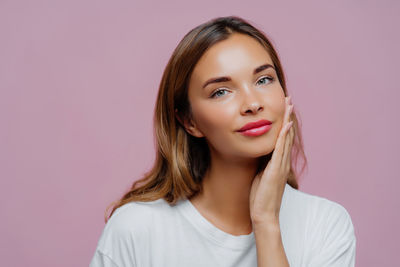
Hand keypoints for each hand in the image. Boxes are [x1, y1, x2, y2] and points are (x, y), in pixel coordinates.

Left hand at [249, 95, 294, 223]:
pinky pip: (280, 150)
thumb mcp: (261, 174)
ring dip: (287, 121)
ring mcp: (280, 165)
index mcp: (278, 163)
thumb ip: (263, 163)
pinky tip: (286, 125)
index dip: (284, 123)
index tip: (283, 108)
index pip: (283, 139)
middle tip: (289, 100)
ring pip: (285, 139)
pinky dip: (284, 137)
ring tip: (289, 106)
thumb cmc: (261, 196)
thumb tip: (260, 152)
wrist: (264, 213)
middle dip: (287, 116)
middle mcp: (282, 162)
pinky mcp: (275, 170)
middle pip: (287, 135)